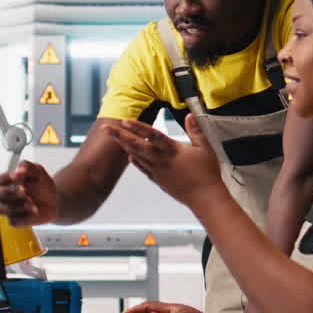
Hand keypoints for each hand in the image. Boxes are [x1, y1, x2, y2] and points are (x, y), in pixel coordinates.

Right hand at [0, 161, 57, 226]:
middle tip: (24, 191)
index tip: (17, 177)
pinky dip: (24, 217)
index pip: (0, 179)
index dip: (6, 178)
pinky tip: (34, 212)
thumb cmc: (42, 185)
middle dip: (11, 193)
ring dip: (16, 206)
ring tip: (31, 203)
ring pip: (2, 209)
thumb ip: (28, 167)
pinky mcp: (15, 220)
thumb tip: (19, 170)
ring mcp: (9, 208)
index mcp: (9, 182)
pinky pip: (14, 221)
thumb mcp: (38, 171)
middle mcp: (6, 195)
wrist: (54, 200)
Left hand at [102, 114, 224, 208]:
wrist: (204, 197)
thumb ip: (196, 130)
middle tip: (107, 127)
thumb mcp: (205, 148)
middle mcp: (162, 160)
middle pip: (137, 146)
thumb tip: (190, 115)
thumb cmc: (206, 173)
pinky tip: (129, 156)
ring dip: (125, 146)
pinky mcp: (159, 180)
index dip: (138, 127)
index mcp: (172, 150)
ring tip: (114, 137)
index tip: (125, 121)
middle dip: (121, 136)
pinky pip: (143, 169)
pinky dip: (135, 161)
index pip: (152, 135)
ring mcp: (158, 171)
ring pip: (137, 156)